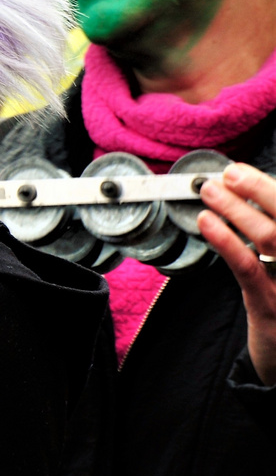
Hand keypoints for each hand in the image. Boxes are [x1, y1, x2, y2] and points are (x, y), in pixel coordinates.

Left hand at [198, 163, 275, 383]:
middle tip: (230, 172)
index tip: (242, 170)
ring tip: (210, 190)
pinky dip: (225, 239)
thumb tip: (251, 191)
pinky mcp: (271, 305)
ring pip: (269, 237)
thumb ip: (272, 232)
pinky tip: (207, 221)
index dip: (269, 187)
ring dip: (236, 209)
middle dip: (259, 189)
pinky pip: (247, 267)